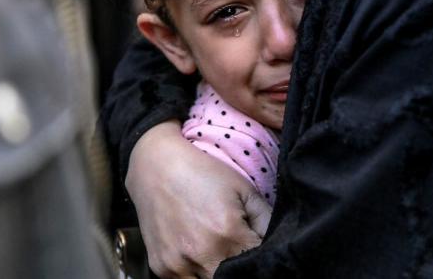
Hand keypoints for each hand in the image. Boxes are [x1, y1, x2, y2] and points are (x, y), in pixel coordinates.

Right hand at [126, 121, 271, 277]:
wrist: (156, 166)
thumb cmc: (203, 173)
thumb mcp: (243, 189)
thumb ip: (267, 222)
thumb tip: (277, 246)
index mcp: (227, 233)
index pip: (258, 263)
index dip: (260, 256)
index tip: (254, 245)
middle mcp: (202, 254)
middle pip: (234, 278)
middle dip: (240, 267)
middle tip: (236, 248)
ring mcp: (178, 265)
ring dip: (216, 272)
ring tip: (216, 249)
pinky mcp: (161, 269)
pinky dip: (195, 273)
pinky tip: (195, 251)